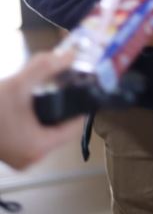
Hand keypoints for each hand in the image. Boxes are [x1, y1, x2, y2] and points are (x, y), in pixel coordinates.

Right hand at [0, 52, 83, 169]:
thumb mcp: (18, 84)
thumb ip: (46, 68)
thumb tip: (71, 55)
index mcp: (38, 147)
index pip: (75, 127)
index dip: (80, 107)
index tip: (82, 90)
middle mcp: (31, 158)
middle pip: (61, 130)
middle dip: (63, 108)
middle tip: (64, 90)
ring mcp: (19, 158)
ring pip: (45, 133)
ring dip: (48, 115)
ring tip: (47, 96)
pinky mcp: (9, 154)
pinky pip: (31, 136)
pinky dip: (34, 122)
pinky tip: (29, 107)